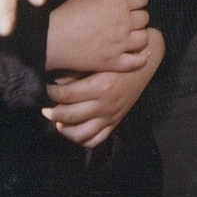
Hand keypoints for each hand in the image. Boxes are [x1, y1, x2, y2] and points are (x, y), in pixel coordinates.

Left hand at [43, 29, 164, 148]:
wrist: (147, 60)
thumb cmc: (122, 56)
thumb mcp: (101, 60)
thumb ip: (78, 71)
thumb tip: (57, 83)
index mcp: (101, 85)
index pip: (66, 95)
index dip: (52, 92)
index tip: (48, 88)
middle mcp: (105, 103)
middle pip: (69, 115)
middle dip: (53, 112)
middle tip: (48, 106)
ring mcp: (111, 115)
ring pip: (81, 133)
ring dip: (65, 129)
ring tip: (60, 121)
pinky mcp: (116, 121)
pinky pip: (97, 139)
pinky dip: (82, 139)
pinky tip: (75, 129)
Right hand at [47, 0, 149, 73]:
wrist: (50, 40)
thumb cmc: (65, 15)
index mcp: (119, 2)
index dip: (138, 2)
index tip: (134, 6)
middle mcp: (124, 21)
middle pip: (145, 18)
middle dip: (138, 19)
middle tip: (129, 23)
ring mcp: (120, 43)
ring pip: (144, 38)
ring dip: (139, 37)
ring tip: (131, 38)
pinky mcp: (113, 61)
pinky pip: (136, 61)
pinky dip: (140, 59)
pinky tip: (139, 55)